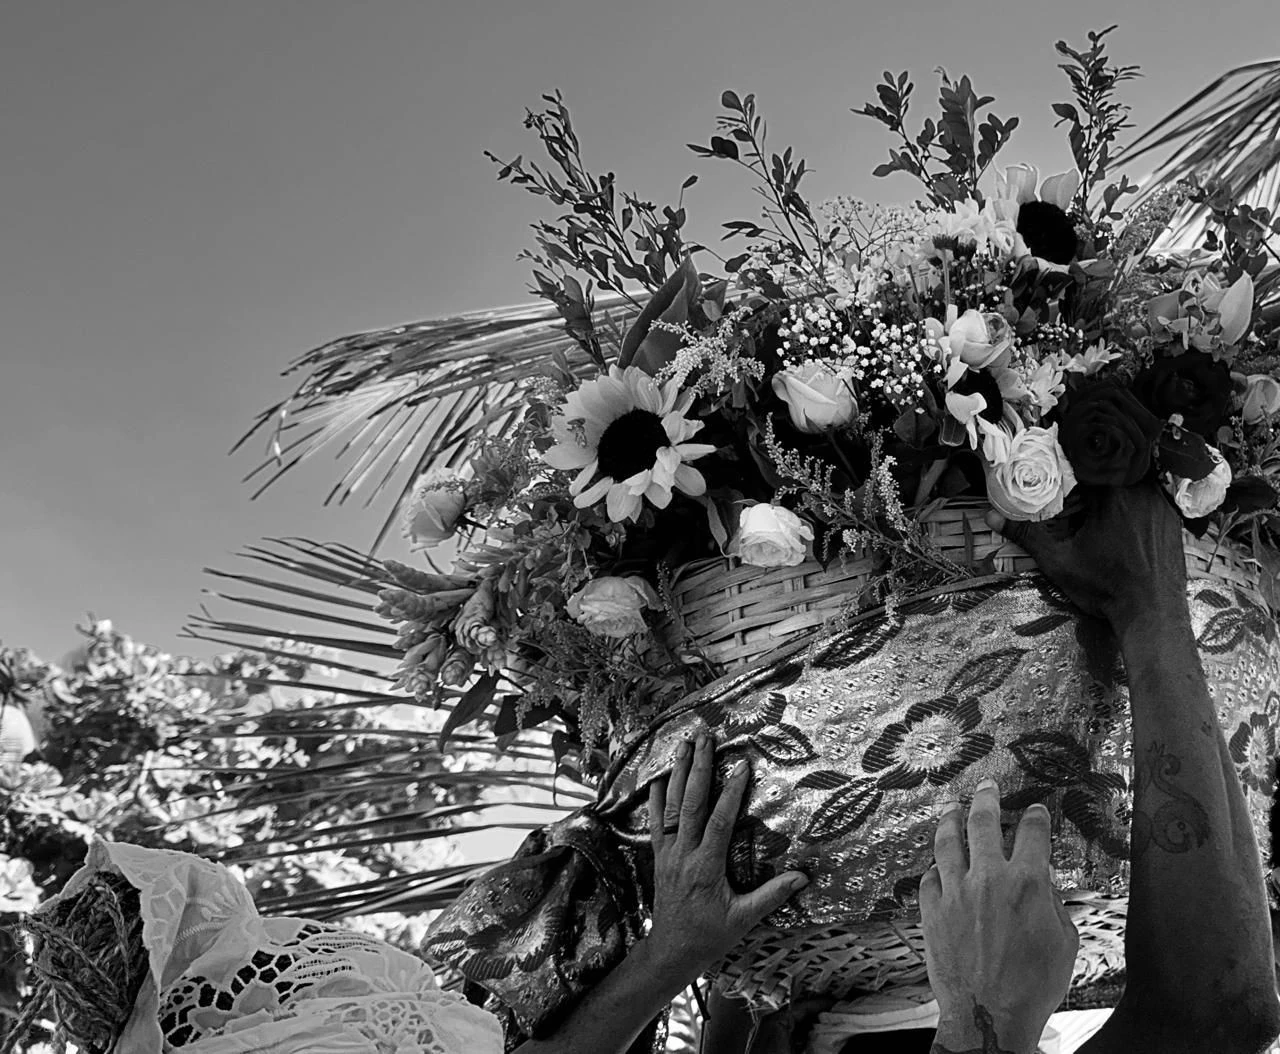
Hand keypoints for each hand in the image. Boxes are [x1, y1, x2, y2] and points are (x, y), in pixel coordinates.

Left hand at [645, 732, 808, 980]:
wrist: (672, 951)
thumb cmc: (710, 936)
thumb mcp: (744, 919)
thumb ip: (772, 896)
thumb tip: (803, 877)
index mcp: (706, 867)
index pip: (719, 822)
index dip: (731, 793)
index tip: (741, 765)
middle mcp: (684, 854)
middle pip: (690, 803)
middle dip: (698, 768)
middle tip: (705, 738)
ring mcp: (668, 853)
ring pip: (671, 806)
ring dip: (677, 773)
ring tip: (683, 745)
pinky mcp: (658, 856)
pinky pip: (655, 823)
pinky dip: (656, 799)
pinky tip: (659, 779)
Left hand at [921, 779, 1077, 1053]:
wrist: (989, 1016)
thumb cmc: (1032, 987)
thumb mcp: (1063, 942)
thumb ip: (1051, 903)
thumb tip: (1041, 883)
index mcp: (1026, 884)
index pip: (1032, 833)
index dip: (1036, 817)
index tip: (1035, 810)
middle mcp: (987, 879)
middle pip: (982, 822)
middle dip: (987, 799)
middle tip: (987, 787)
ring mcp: (955, 892)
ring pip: (946, 841)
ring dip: (950, 820)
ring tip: (952, 809)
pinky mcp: (932, 910)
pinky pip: (929, 878)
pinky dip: (935, 868)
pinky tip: (937, 865)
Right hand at [986, 481, 1186, 632]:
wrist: (1153, 613)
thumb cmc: (1105, 588)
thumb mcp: (1059, 561)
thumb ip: (1026, 534)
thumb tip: (992, 517)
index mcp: (1110, 493)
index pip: (1083, 462)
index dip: (1065, 462)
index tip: (1052, 464)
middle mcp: (1140, 490)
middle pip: (1108, 469)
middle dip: (1087, 475)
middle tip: (1071, 487)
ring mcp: (1161, 502)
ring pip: (1130, 480)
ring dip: (1110, 487)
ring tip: (1093, 503)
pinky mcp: (1173, 516)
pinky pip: (1149, 495)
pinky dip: (1132, 500)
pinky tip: (1120, 520)